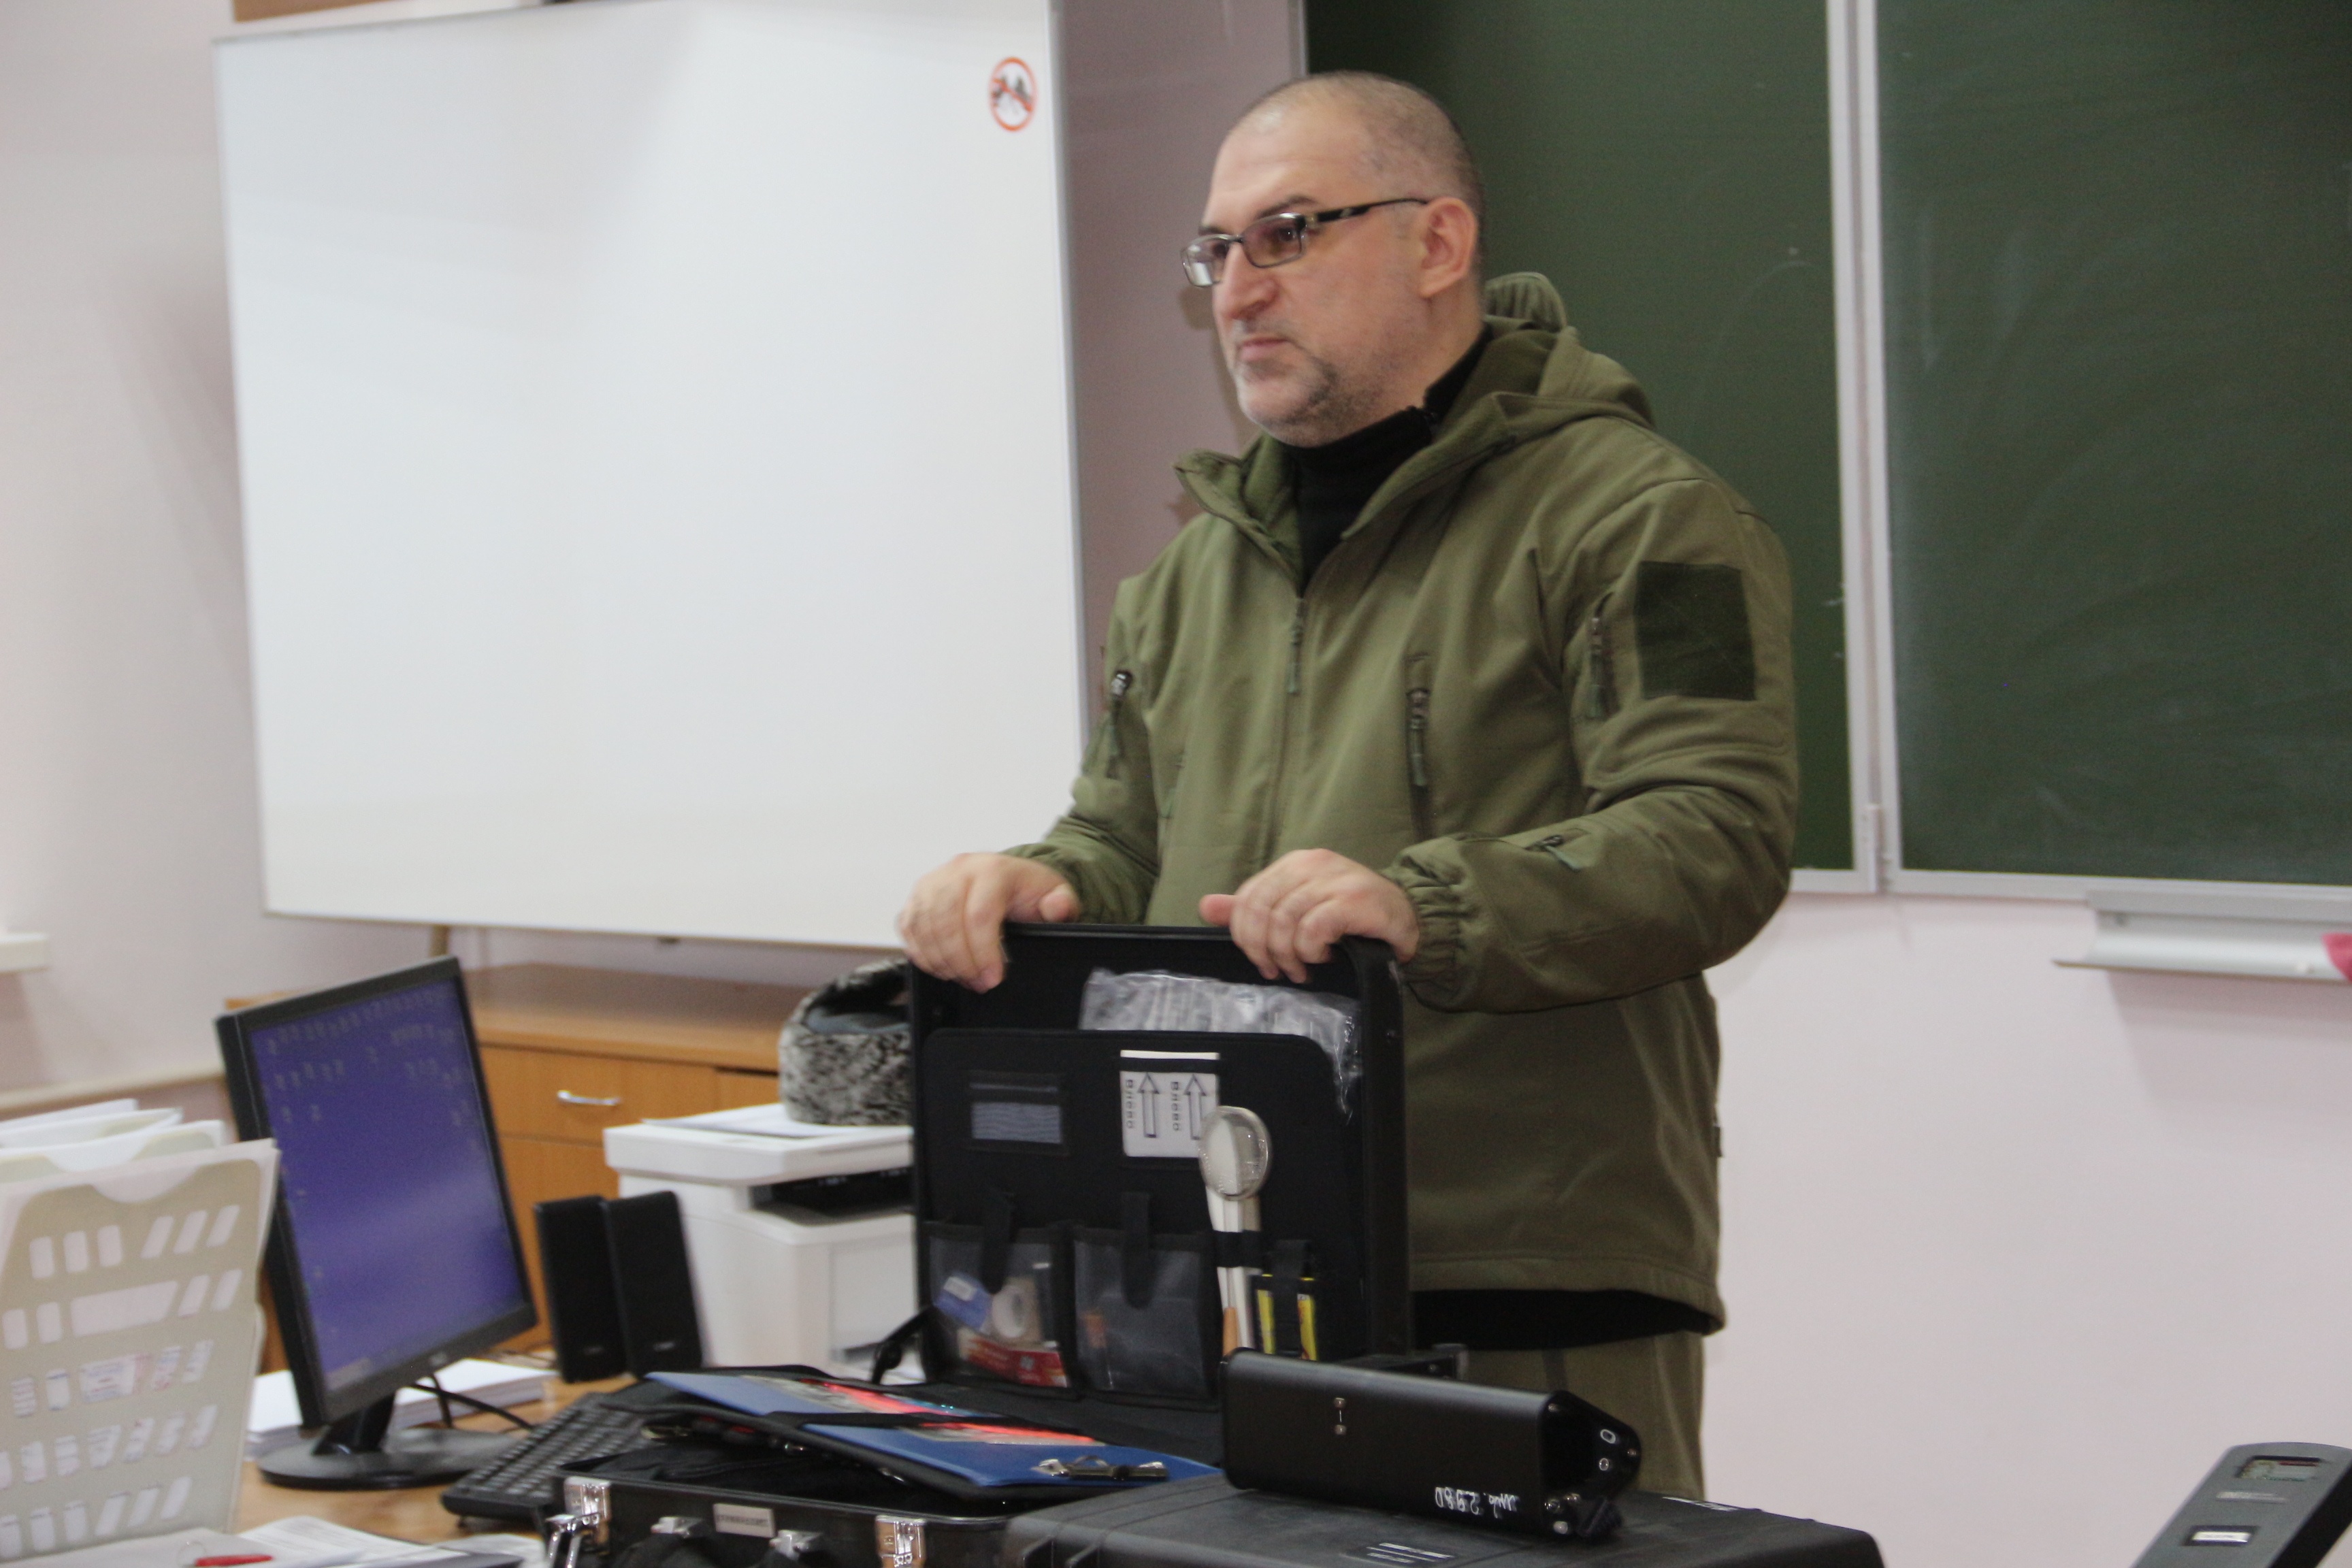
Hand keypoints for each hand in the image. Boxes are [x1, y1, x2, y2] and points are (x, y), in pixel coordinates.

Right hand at [898, 854, 1078, 991]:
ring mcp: (933, 882)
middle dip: (961, 960)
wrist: (1007, 879)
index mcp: (992, 869)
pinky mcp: (917, 897)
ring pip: (924, 925)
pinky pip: (908, 927)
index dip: (983, 952)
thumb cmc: (1027, 891)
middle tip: (978, 983)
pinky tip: (941, 967)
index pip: (979, 913)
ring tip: (962, 978)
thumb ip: (1061, 903)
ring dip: (940, 960)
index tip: (993, 978)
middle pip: (946, 921)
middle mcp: (958, 871)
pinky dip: (921, 953)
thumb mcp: (1054, 895)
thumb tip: (1057, 908)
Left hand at [1199, 849, 1419, 982]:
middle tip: (1277, 971)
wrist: (1408, 916)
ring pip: (1285, 921)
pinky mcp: (1354, 900)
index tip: (1259, 959)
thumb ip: (1255, 908)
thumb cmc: (1352, 916)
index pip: (1249, 896)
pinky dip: (1312, 950)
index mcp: (1295, 864)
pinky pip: (1314, 928)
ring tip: (1302, 969)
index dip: (1244, 934)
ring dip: (1289, 955)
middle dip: (1263, 949)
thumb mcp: (1300, 908)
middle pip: (1262, 910)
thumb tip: (1207, 907)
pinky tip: (1324, 957)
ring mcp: (1334, 880)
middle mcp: (1312, 865)